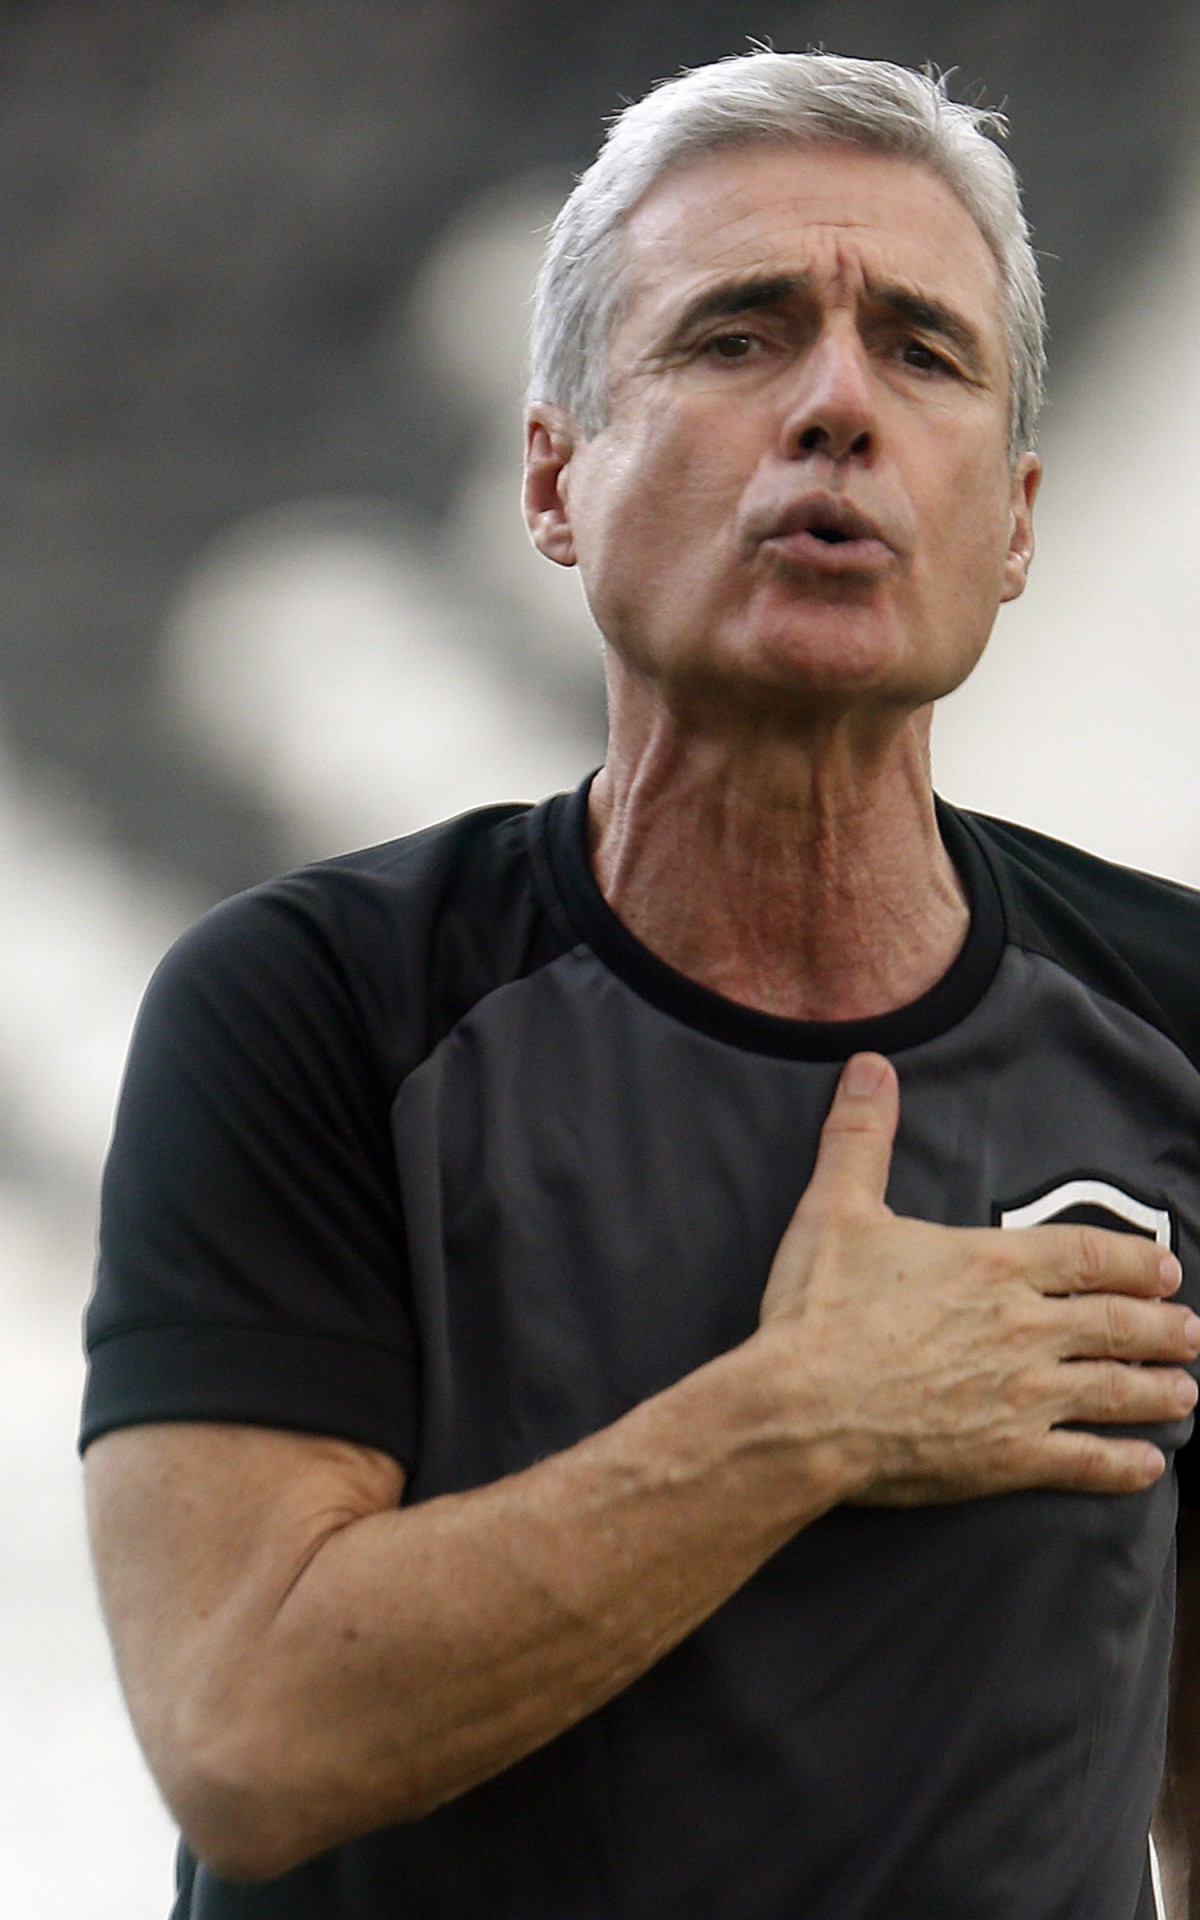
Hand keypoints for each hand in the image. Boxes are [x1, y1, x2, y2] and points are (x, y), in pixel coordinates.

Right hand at [757, 1052, 1199, 1503]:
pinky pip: (1086, 1462)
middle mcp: (1025, 1326)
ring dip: (1160, 1390)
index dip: (1136, 1262)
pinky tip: (1148, 1466)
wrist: (800, 1407)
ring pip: (1116, 1390)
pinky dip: (1124, 1465)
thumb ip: (862, 1136)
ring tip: (1186, 1392)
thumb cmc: (818, 1309)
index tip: (1165, 1269)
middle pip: (1118, 1323)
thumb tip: (871, 1064)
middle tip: (1191, 1331)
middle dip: (1163, 1327)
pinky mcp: (1009, 1457)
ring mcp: (1023, 1396)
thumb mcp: (835, 1207)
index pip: (1090, 1256)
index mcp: (993, 1264)